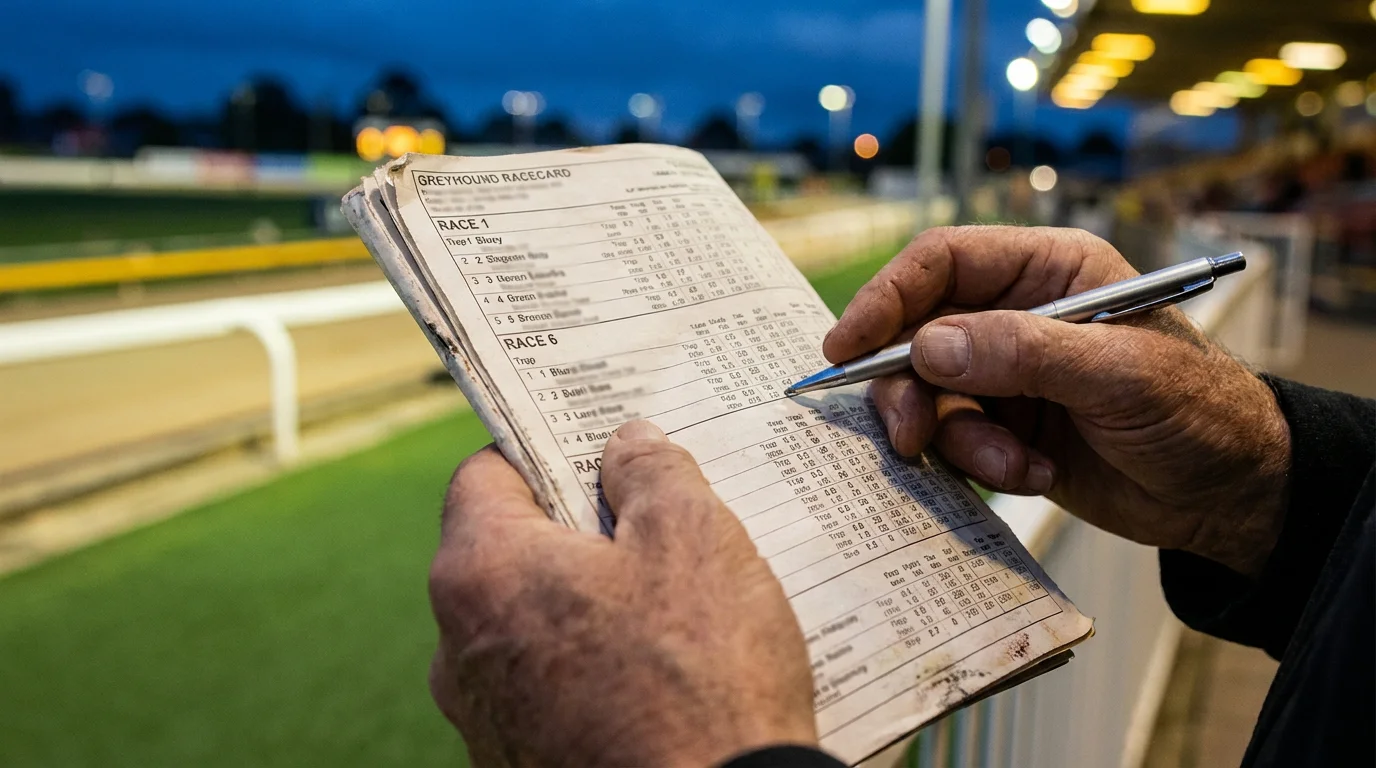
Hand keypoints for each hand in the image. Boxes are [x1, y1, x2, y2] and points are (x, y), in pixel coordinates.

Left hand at [428, 420, 815, 767]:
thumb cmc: (699, 681)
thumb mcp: (694, 539)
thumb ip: (652, 471)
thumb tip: (627, 443)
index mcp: (483, 572)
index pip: (486, 474)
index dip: (546, 449)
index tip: (600, 446)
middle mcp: (458, 649)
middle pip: (511, 552)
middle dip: (580, 530)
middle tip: (656, 523)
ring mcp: (486, 719)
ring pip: (534, 625)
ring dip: (592, 604)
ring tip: (675, 604)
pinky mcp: (519, 766)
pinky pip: (550, 689)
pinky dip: (594, 669)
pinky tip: (663, 674)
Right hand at [824, 226, 1290, 577]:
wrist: (1227, 494)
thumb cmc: (1197, 412)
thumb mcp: (1119, 374)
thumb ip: (1023, 352)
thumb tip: (927, 344)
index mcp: (1048, 269)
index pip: (943, 262)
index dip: (888, 296)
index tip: (848, 345)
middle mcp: (1016, 313)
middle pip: (916, 332)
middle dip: (909, 388)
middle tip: (909, 436)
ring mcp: (1004, 372)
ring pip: (929, 394)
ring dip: (959, 438)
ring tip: (1013, 464)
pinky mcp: (1000, 425)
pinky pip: (952, 439)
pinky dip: (981, 463)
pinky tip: (1034, 472)